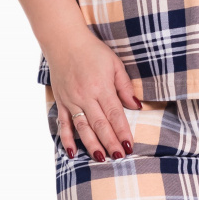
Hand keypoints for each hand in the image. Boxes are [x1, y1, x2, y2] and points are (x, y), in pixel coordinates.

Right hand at [47, 27, 142, 161]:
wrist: (64, 41)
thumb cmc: (93, 51)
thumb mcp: (114, 64)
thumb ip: (125, 86)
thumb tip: (137, 106)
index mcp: (101, 87)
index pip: (115, 114)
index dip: (122, 132)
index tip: (130, 146)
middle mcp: (86, 96)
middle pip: (100, 124)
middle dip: (110, 142)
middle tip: (119, 157)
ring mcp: (71, 100)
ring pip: (82, 127)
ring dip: (91, 144)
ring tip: (101, 158)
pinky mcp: (61, 101)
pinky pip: (63, 123)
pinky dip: (67, 139)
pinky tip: (72, 152)